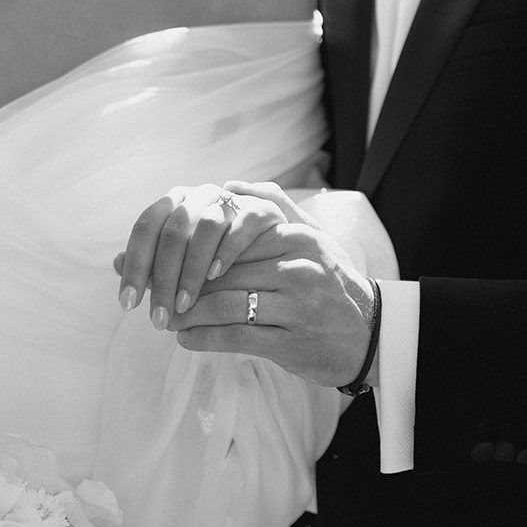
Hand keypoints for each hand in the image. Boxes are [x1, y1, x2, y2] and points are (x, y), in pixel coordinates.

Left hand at [167, 217, 377, 391]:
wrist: (370, 335)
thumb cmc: (330, 283)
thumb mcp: (311, 237)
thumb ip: (274, 206)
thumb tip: (229, 185)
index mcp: (297, 236)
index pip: (231, 237)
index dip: (193, 250)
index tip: (166, 259)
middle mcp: (299, 266)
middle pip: (223, 272)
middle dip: (182, 284)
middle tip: (156, 293)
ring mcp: (297, 305)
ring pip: (225, 304)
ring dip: (188, 314)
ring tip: (167, 318)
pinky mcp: (292, 342)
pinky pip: (236, 337)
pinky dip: (204, 338)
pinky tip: (186, 339)